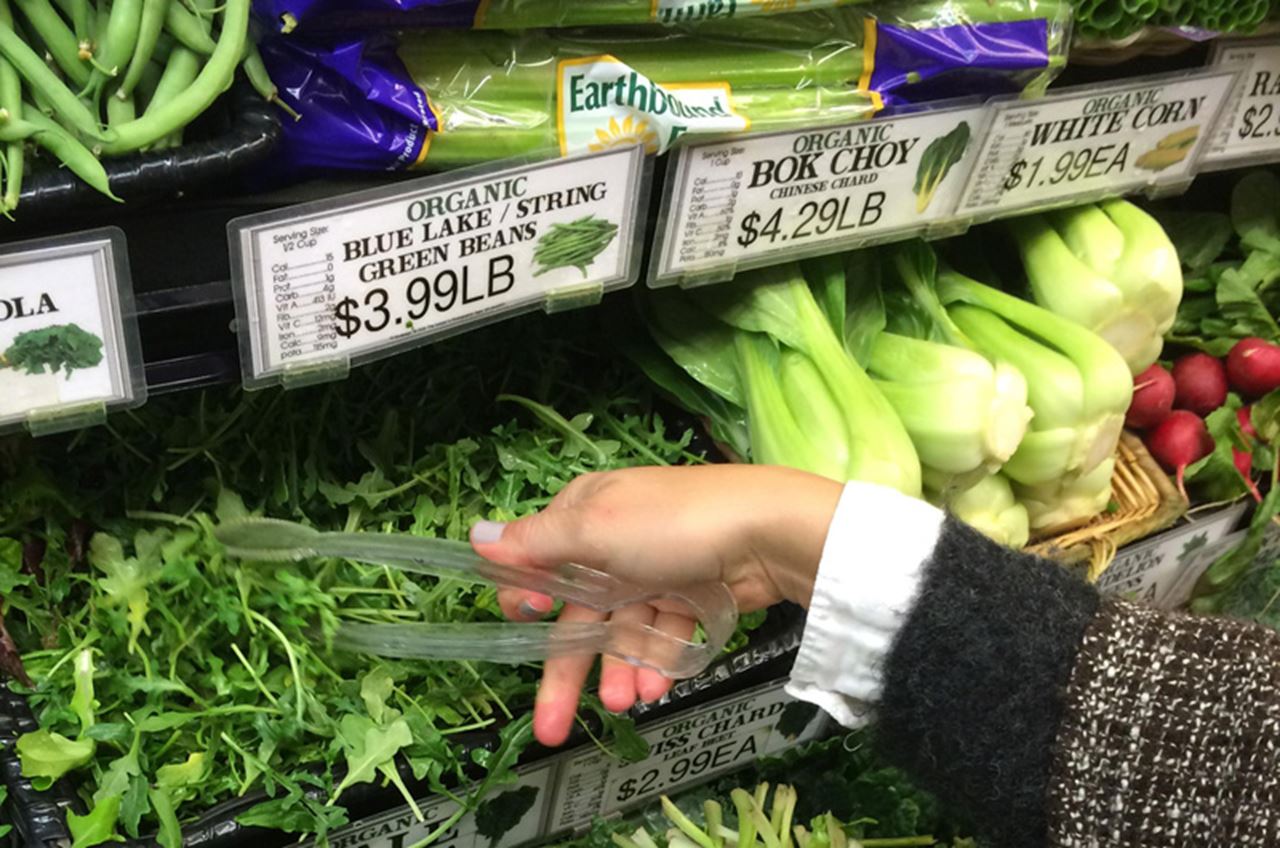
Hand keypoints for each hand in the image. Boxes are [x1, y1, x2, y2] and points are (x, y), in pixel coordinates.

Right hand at [469, 464, 841, 745]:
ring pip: (623, 630)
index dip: (529, 596)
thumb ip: (535, 543)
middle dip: (567, 669)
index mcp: (585, 511)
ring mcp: (656, 568)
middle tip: (550, 727)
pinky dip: (658, 661)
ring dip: (620, 671)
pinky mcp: (692, 593)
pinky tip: (659, 687)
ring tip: (629, 703)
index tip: (527, 619)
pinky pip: (663, 634)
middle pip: (579, 610)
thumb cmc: (671, 524)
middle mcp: (616, 539)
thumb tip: (475, 536)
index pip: (540, 559)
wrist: (768, 533)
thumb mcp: (594, 528)